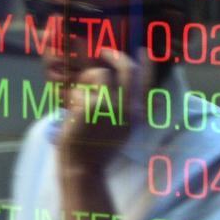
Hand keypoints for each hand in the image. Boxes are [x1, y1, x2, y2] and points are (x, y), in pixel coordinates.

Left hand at [59, 47, 152, 173]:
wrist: (83, 167)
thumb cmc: (97, 148)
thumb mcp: (120, 129)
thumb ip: (129, 109)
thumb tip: (139, 90)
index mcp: (136, 114)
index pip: (147, 83)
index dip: (147, 64)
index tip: (143, 51)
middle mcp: (127, 109)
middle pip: (125, 68)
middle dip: (114, 55)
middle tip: (104, 52)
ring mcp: (110, 106)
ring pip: (98, 74)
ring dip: (85, 81)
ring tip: (80, 100)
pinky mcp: (91, 106)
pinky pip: (79, 90)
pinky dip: (72, 100)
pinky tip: (72, 117)